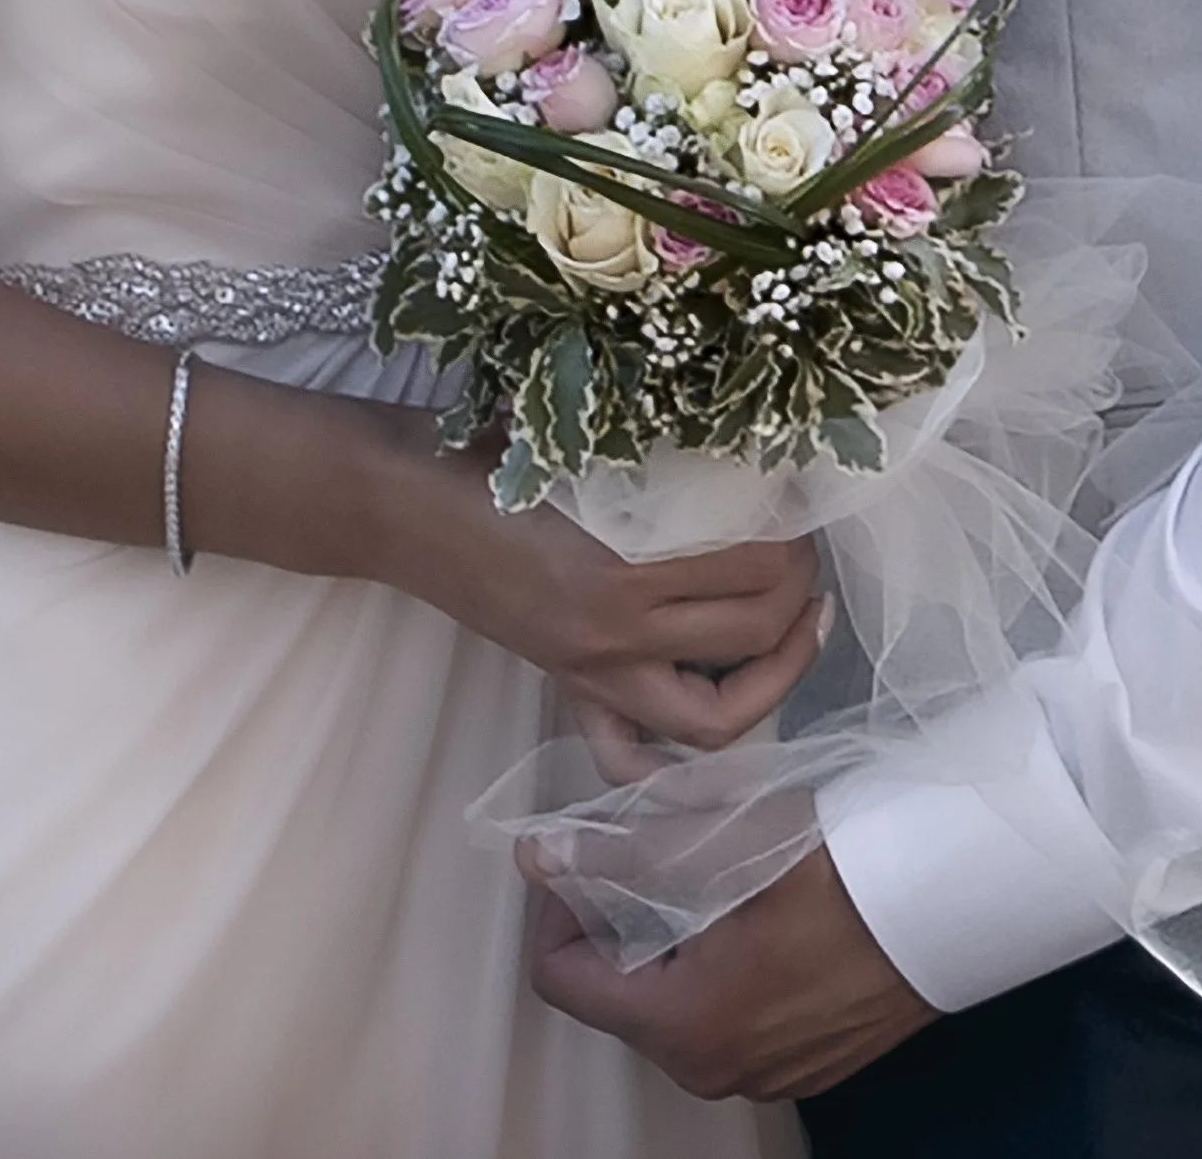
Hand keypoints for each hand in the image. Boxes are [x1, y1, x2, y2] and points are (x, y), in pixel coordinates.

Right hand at [380, 432, 827, 750]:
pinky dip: (672, 756)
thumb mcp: (579, 445)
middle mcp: (611, 636)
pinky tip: (706, 708)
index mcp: (618, 568)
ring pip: (712, 717)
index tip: (803, 505)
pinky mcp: (567, 684)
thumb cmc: (481, 455)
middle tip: (806, 557)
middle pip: (750, 639)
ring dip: (773, 675)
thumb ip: (654, 462)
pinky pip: (627, 752)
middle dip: (798, 599)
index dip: (794, 540)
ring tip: (795, 625)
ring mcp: (588, 672)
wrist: (394, 503)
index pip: (751, 571)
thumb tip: (749, 452)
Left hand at [521, 843, 937, 1102]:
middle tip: (660, 851)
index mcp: (683, 1027)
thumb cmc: (840, 868)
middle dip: (623, 919)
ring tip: (718, 874)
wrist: (957, 895)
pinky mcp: (810, 1062)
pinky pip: (734, 1016)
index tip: (591, 855)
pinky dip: (727, 966)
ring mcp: (769, 1074)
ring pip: (677, 1002)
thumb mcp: (719, 845)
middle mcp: (717, 1070)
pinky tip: (765, 912)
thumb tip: (536, 856)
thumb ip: (619, 853)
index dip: (563, 907)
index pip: (561, 976)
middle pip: (619, 992)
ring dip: (677, 939)